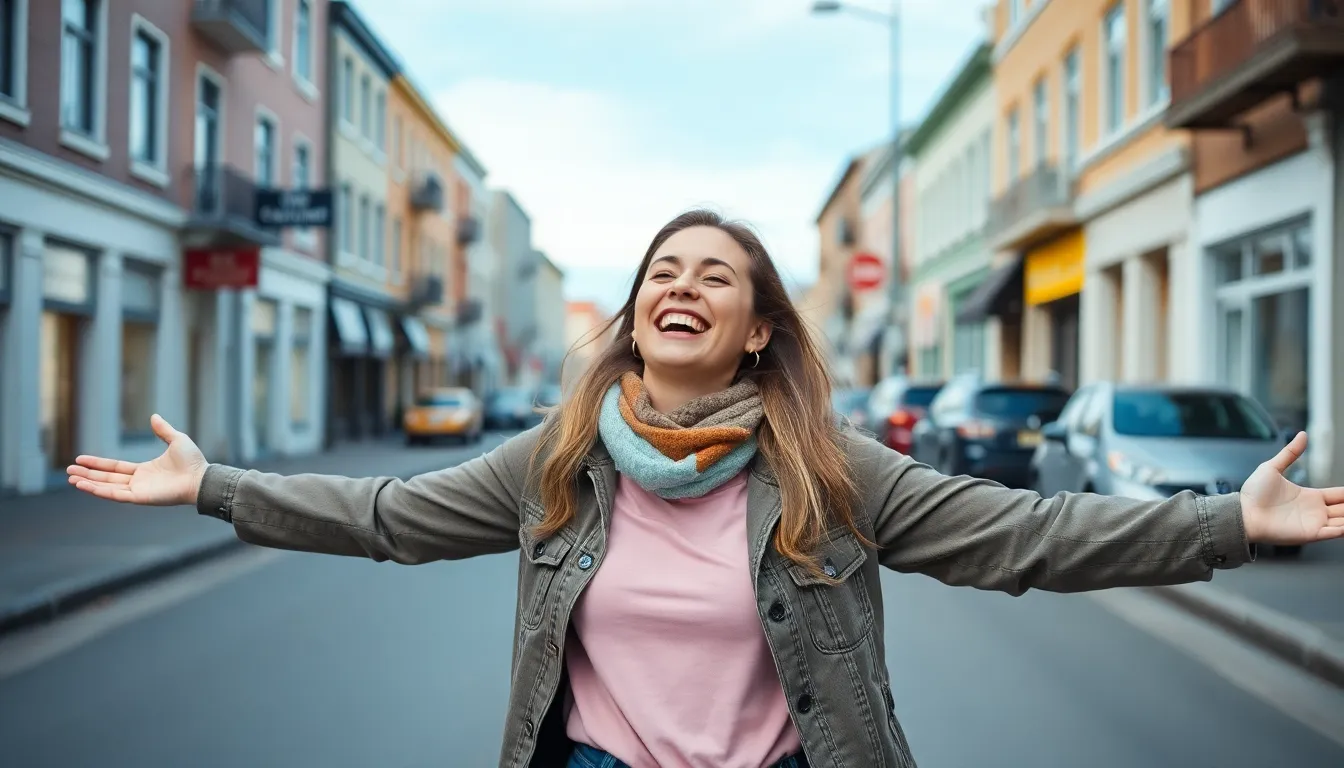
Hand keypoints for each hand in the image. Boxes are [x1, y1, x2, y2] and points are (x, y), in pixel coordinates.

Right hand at [66, 414, 208, 506]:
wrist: (201, 477)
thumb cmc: (192, 461)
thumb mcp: (176, 440)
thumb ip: (163, 430)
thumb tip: (154, 416)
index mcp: (145, 470)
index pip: (115, 467)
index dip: (98, 464)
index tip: (80, 459)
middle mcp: (139, 482)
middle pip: (107, 478)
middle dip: (88, 475)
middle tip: (68, 471)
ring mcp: (138, 491)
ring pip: (107, 487)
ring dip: (88, 483)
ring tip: (71, 479)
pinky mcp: (139, 498)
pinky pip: (115, 495)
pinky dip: (98, 491)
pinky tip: (84, 486)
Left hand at [1239, 432, 1343, 544]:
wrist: (1243, 512)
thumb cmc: (1255, 493)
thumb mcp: (1273, 468)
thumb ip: (1290, 453)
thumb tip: (1303, 434)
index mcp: (1311, 496)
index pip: (1339, 495)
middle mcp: (1316, 511)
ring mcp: (1315, 523)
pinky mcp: (1311, 534)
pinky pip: (1334, 532)